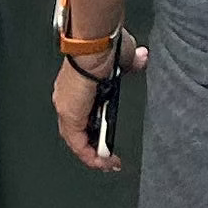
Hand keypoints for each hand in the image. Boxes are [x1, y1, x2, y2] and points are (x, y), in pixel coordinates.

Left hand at [51, 41, 145, 170]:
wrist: (94, 43)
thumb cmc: (104, 44)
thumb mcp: (123, 55)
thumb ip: (132, 60)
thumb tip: (141, 57)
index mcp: (78, 84)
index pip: (82, 113)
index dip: (94, 128)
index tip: (106, 139)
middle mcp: (68, 97)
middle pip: (78, 129)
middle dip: (94, 147)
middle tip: (109, 159)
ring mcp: (66, 106)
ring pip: (76, 138)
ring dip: (93, 153)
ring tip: (109, 163)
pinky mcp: (69, 115)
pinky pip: (77, 142)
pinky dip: (89, 154)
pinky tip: (103, 161)